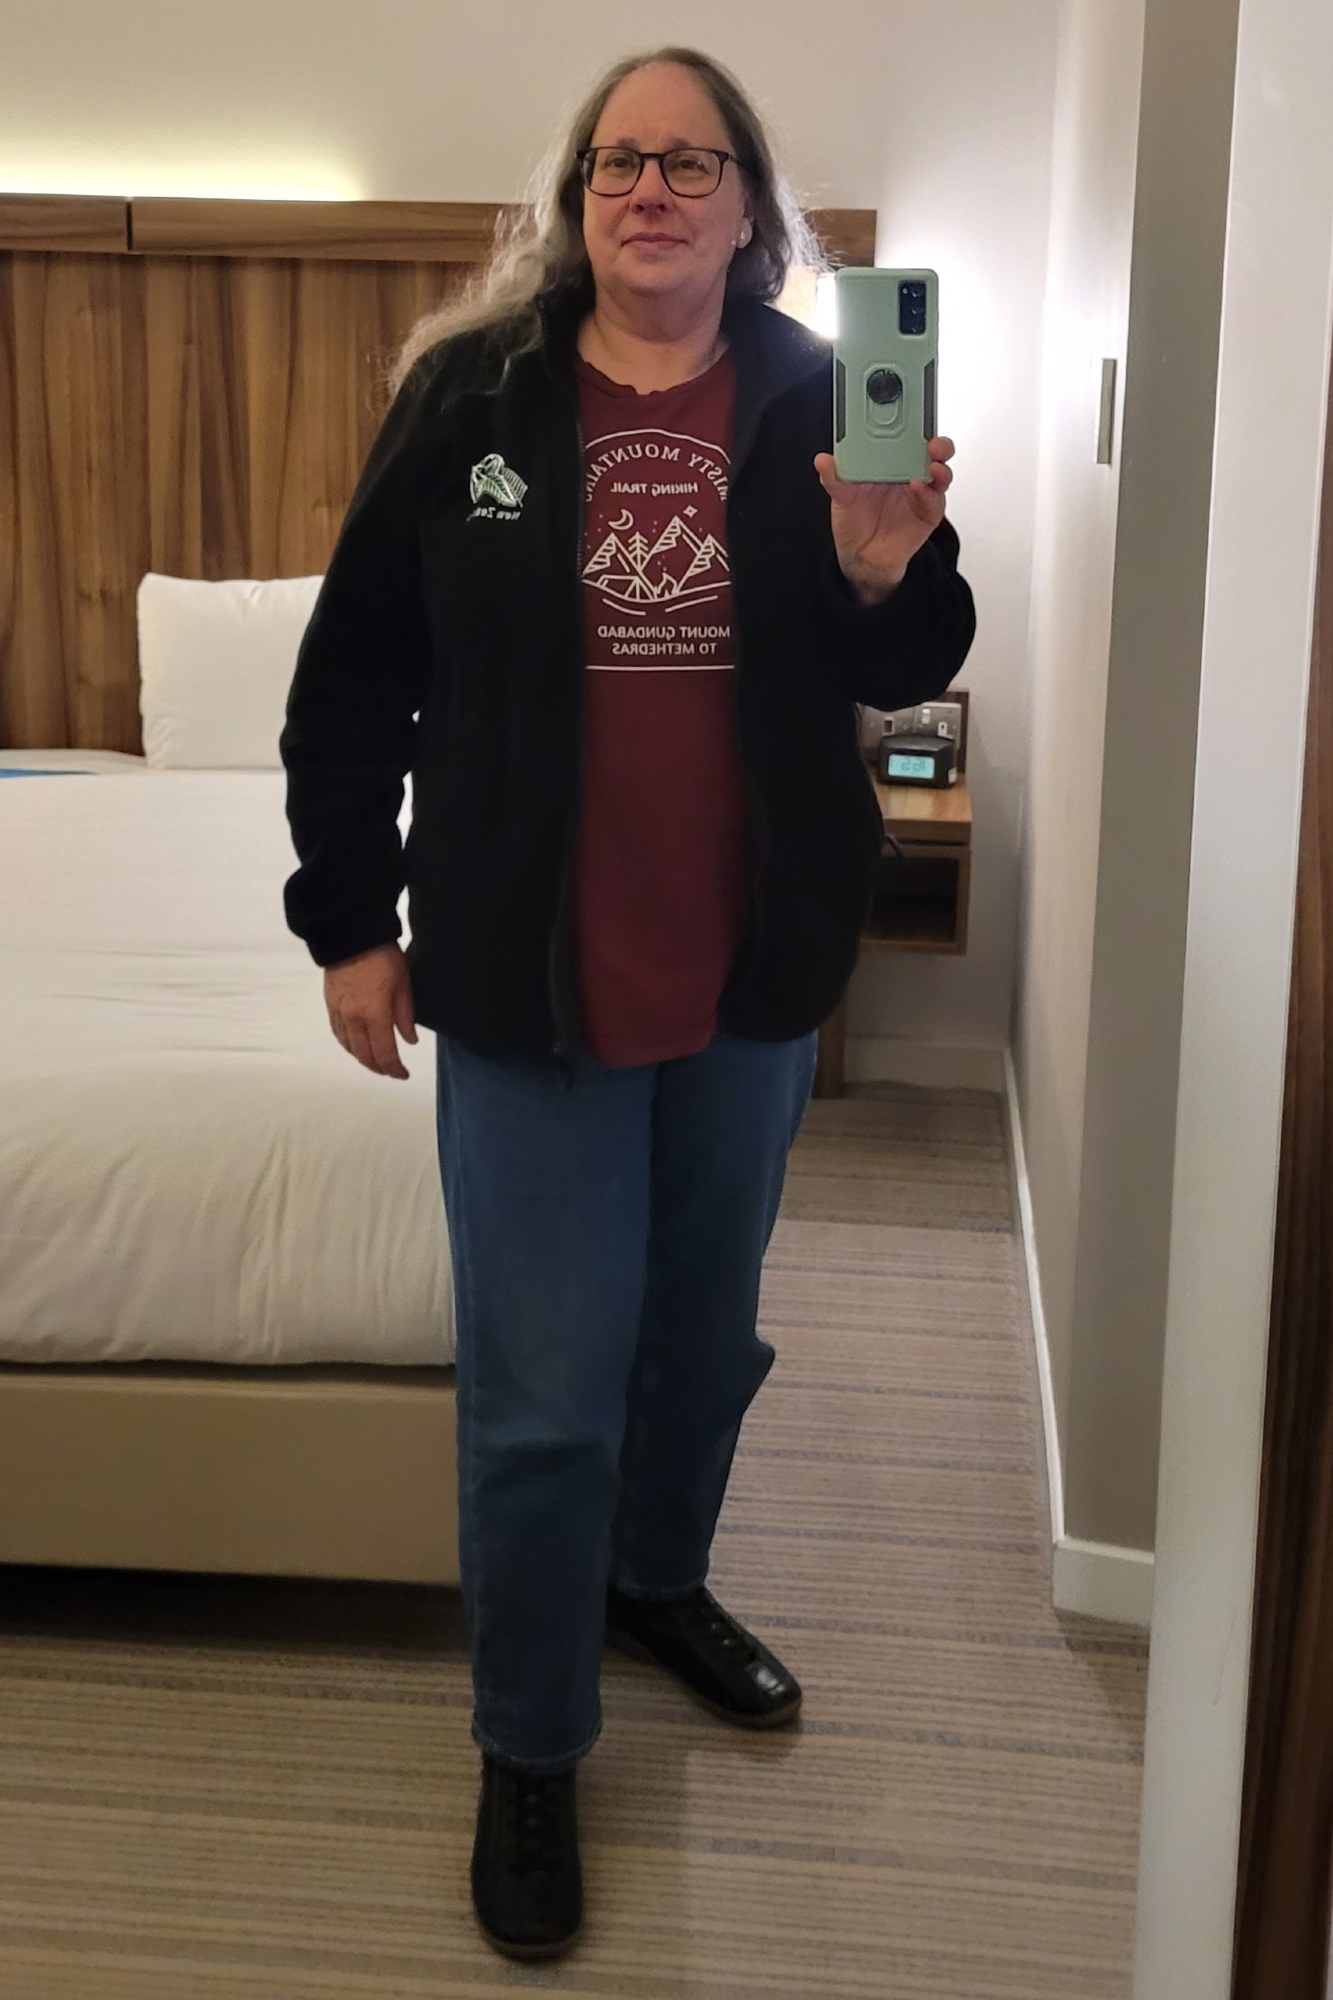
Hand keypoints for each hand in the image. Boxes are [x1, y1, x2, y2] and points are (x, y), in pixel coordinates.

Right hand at [323, 942, 417, 1078]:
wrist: (351, 935)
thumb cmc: (383, 957)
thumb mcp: (403, 985)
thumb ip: (405, 1016)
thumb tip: (409, 1040)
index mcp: (374, 1016)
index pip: (384, 1054)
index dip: (394, 1069)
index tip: (403, 1073)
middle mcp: (353, 1020)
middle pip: (364, 1055)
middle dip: (379, 1067)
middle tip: (391, 1070)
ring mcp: (339, 1013)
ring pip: (349, 1047)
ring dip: (363, 1058)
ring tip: (376, 1060)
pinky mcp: (330, 1005)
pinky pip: (338, 1034)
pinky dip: (349, 1045)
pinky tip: (356, 1044)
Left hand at [814, 436, 955, 604]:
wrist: (862, 557)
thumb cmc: (855, 520)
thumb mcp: (841, 495)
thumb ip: (834, 477)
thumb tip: (823, 461)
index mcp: (891, 461)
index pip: (908, 435)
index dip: (913, 422)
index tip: (912, 412)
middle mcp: (909, 473)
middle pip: (933, 450)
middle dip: (937, 442)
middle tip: (930, 440)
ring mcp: (921, 493)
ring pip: (941, 472)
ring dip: (939, 466)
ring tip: (930, 464)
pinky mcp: (927, 513)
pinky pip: (935, 500)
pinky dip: (928, 493)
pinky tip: (918, 487)